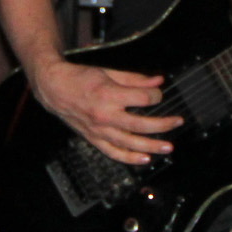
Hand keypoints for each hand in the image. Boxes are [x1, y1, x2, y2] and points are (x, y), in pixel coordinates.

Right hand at [27, 58, 181, 165]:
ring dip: (152, 146)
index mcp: (109, 94)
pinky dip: (130, 158)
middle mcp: (105, 115)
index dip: (156, 96)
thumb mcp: (109, 73)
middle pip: (141, 124)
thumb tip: (158, 81)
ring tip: (169, 147)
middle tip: (177, 122)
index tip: (158, 94)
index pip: (143, 99)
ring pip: (130, 143)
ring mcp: (99, 130)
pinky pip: (114, 152)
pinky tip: (145, 159)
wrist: (54, 89)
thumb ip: (135, 79)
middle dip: (163, 124)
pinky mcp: (93, 139)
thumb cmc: (80, 78)